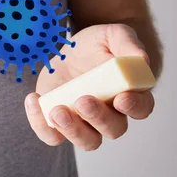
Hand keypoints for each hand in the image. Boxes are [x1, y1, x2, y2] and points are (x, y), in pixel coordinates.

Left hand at [24, 24, 154, 150]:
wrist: (70, 50)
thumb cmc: (96, 45)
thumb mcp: (112, 35)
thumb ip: (128, 44)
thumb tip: (141, 59)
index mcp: (130, 93)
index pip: (141, 108)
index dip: (134, 107)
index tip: (121, 98)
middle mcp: (111, 114)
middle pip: (113, 129)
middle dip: (98, 118)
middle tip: (83, 100)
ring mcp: (84, 122)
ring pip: (87, 141)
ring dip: (72, 130)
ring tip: (57, 111)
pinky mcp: (59, 123)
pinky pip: (52, 135)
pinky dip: (41, 124)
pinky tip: (34, 100)